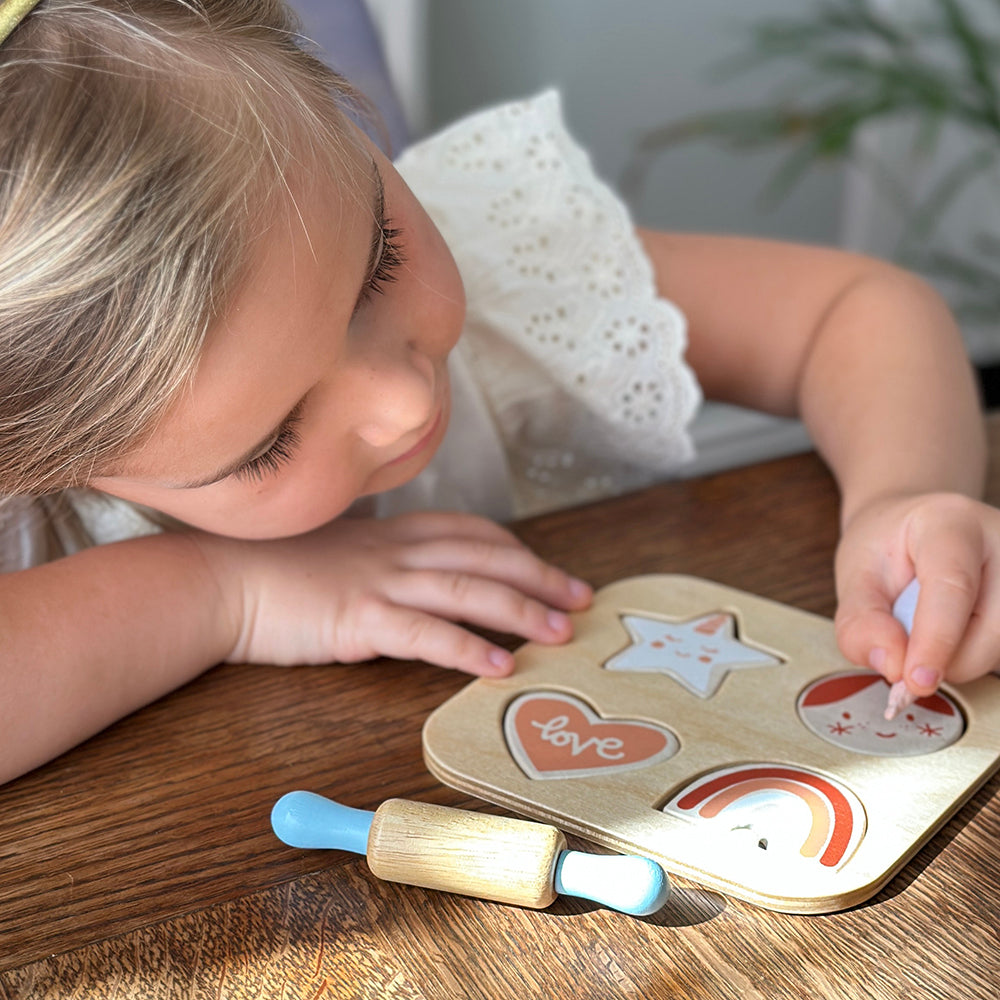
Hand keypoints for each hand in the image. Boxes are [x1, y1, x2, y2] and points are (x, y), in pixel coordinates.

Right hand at [192, 511, 591, 674]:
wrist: (221, 580)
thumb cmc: (275, 570)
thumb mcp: (342, 553)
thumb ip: (385, 558)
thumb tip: (418, 578)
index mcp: (394, 532)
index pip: (475, 532)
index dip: (520, 551)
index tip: (553, 573)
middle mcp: (396, 550)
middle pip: (487, 556)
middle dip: (541, 578)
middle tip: (582, 601)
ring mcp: (380, 582)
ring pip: (469, 589)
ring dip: (521, 611)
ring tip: (561, 634)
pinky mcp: (359, 618)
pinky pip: (426, 633)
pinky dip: (467, 648)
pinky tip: (498, 667)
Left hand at [833, 492, 999, 695]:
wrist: (913, 529)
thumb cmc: (886, 548)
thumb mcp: (855, 575)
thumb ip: (860, 622)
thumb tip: (891, 665)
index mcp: (952, 524)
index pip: (953, 587)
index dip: (935, 640)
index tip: (915, 680)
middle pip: (990, 627)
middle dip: (945, 661)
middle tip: (904, 657)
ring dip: (959, 659)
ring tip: (928, 628)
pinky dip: (973, 657)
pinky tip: (953, 636)